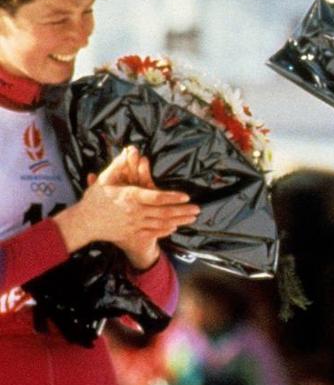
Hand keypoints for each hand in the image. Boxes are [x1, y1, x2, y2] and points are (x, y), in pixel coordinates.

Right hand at [52, 146, 199, 268]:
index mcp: (129, 197)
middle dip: (182, 211)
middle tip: (197, 209)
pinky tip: (175, 227)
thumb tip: (129, 150)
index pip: (155, 197)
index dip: (172, 197)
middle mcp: (134, 212)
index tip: (186, 197)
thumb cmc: (95, 199)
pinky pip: (153, 233)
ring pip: (161, 224)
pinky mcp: (132, 235)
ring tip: (192, 218)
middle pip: (163, 212)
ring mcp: (133, 225)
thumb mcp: (105, 180)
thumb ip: (119, 165)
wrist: (84, 223)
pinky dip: (166, 230)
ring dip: (179, 221)